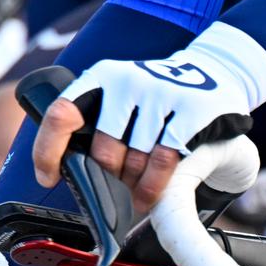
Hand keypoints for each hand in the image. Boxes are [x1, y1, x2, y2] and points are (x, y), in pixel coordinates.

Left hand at [32, 23, 265, 211]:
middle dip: (112, 175)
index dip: (48, 150)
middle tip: (122, 181)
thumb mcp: (122, 97)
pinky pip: (164, 162)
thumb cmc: (158, 97)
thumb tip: (65, 175)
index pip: (62, 114)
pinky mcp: (192, 109)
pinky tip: (151, 195)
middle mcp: (128, 80)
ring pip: (135, 162)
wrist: (218, 69)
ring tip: (140, 189)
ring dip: (136, 185)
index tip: (48, 177)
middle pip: (104, 152)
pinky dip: (155, 186)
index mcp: (102, 77)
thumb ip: (95, 125)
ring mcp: (162, 92)